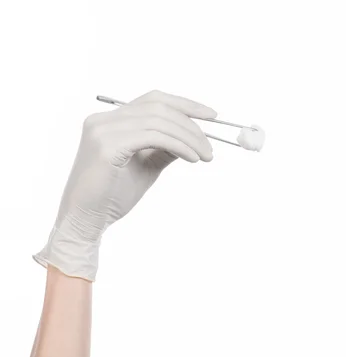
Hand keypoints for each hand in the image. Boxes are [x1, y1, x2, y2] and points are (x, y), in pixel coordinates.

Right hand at [34, 90, 215, 280]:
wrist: (86, 220)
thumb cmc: (112, 196)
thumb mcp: (147, 166)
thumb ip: (165, 148)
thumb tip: (193, 137)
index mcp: (111, 121)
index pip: (153, 100)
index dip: (185, 104)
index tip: (211, 115)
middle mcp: (104, 120)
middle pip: (158, 107)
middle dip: (191, 124)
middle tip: (210, 146)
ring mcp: (103, 131)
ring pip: (159, 121)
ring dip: (189, 137)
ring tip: (205, 156)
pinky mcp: (107, 146)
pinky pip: (153, 137)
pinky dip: (178, 145)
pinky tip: (192, 158)